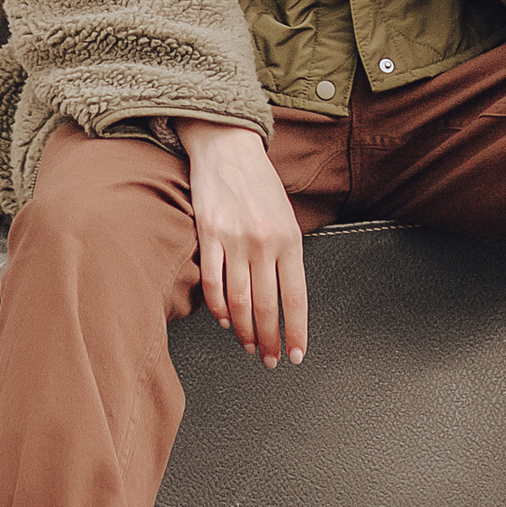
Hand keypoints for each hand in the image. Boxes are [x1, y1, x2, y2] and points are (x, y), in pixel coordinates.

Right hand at [176, 122, 307, 366]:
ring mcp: (235, 239)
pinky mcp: (209, 234)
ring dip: (244, 330)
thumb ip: (288, 256)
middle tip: (270, 359)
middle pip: (267, 306)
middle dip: (269, 340)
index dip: (296, 331)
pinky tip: (224, 320)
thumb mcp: (287, 218)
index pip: (296, 297)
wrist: (229, 147)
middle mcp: (265, 242)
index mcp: (290, 239)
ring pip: (240, 300)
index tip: (296, 354)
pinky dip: (218, 306)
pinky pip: (212, 281)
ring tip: (248, 346)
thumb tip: (287, 300)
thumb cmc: (260, 184)